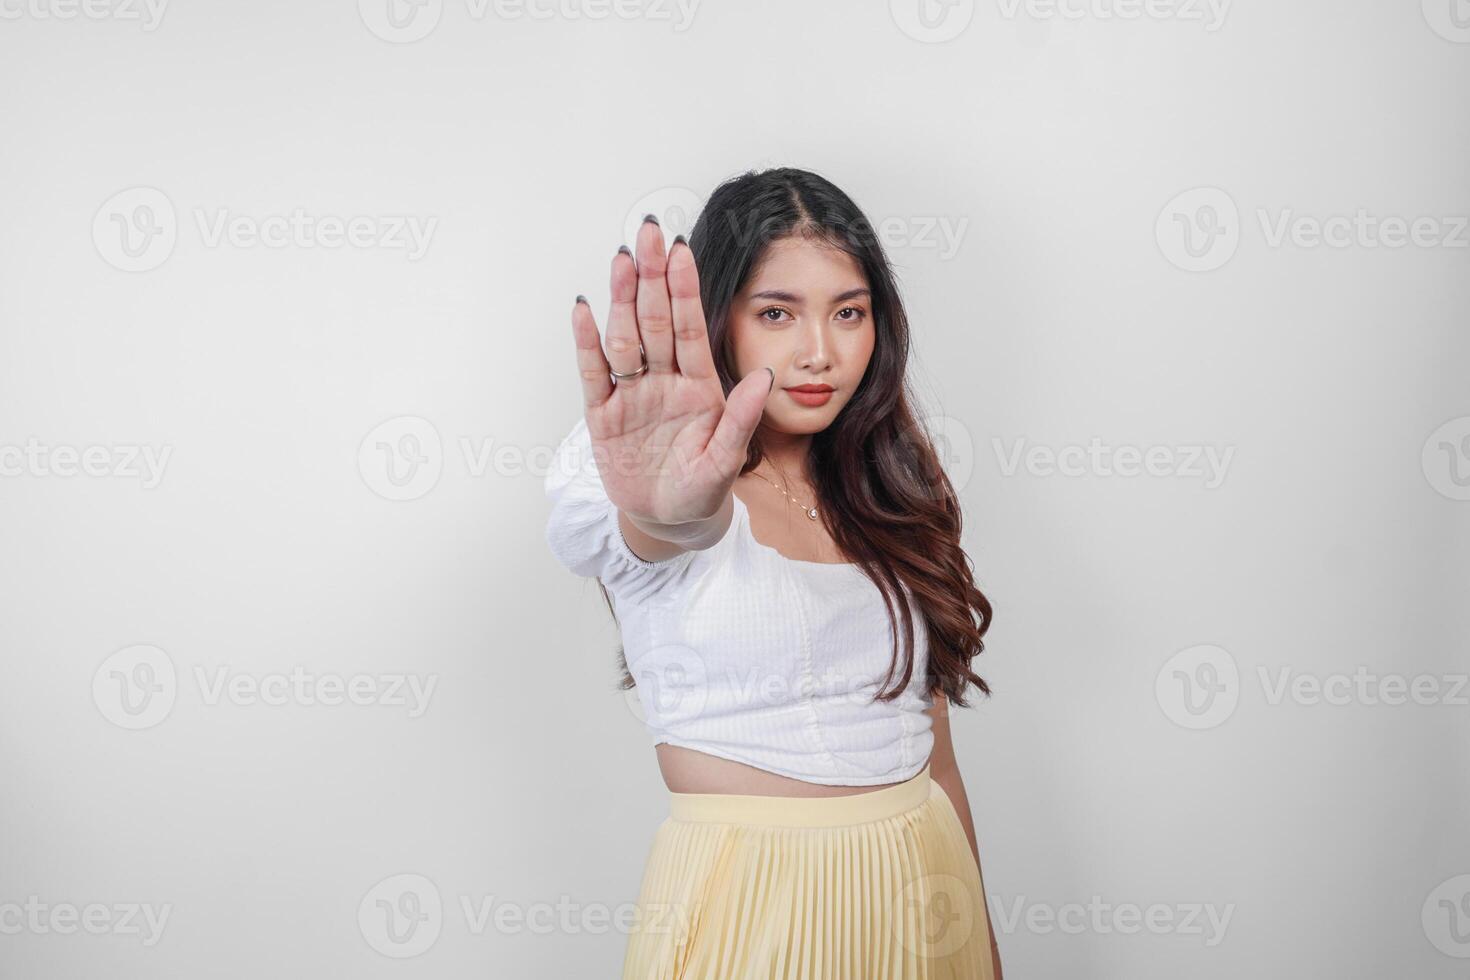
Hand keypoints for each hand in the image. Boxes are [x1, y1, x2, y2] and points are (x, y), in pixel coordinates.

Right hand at [569, 217, 773, 527]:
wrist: (670, 519)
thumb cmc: (702, 487)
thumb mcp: (728, 459)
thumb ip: (743, 418)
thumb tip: (767, 377)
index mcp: (698, 385)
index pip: (689, 327)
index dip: (685, 289)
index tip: (681, 250)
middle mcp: (663, 380)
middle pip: (655, 320)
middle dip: (652, 276)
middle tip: (647, 232)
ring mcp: (631, 395)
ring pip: (625, 338)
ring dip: (622, 299)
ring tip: (621, 259)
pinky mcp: (603, 415)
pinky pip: (594, 373)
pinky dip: (587, 342)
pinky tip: (584, 310)